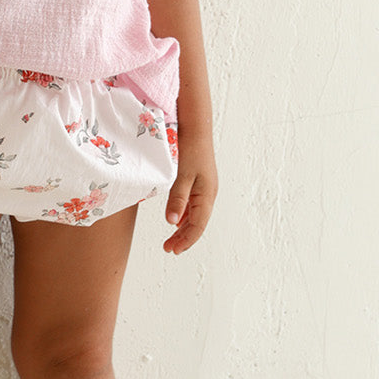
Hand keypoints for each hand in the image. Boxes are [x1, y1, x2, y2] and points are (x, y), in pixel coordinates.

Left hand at [163, 132, 217, 253]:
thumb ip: (177, 199)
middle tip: (168, 249)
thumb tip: (171, 222)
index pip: (197, 226)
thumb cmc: (190, 150)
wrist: (196, 127)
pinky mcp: (200, 182)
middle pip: (197, 223)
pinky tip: (176, 219)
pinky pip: (194, 206)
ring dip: (183, 228)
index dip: (185, 240)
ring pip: (196, 215)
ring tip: (171, 239)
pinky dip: (185, 216)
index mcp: (207, 195)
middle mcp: (209, 194)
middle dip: (183, 238)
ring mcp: (205, 188)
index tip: (172, 250)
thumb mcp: (182, 176)